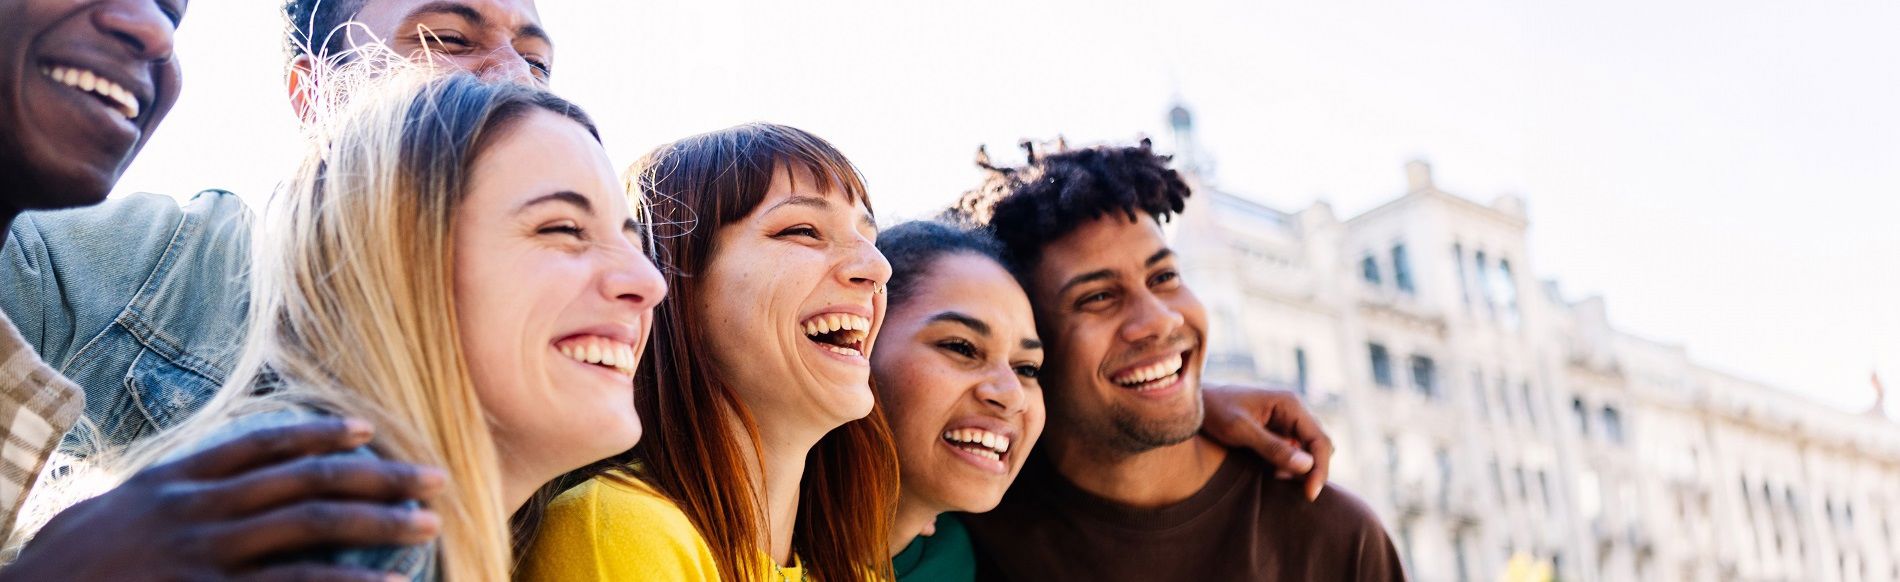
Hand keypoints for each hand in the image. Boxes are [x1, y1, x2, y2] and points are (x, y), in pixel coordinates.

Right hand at [2, 418, 444, 581]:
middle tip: (433, 476)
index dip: (318, 433)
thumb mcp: (115, 512)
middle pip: (304, 482)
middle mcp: (197, 509)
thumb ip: (172, 491)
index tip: (368, 427)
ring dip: (377, 523)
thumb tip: (222, 477)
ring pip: (309, 528)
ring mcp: (205, 554)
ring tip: (428, 523)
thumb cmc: (72, 564)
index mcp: (175, 480)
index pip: (259, 444)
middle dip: (376, 477)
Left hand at [1200, 384, 1333, 500]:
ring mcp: (1287, 420)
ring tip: (1276, 476)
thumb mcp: (1241, 431)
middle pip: (1319, 446)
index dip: (1320, 469)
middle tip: (1294, 490)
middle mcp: (1294, 410)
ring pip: (1310, 450)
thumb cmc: (1215, 411)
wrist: (1196, 404)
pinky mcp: (1279, 430)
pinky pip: (1296, 451)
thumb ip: (1273, 447)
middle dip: (1312, 470)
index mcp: (1290, 404)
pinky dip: (1289, 465)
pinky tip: (1272, 471)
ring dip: (1300, 468)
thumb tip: (1307, 465)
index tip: (1310, 494)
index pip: (1320, 440)